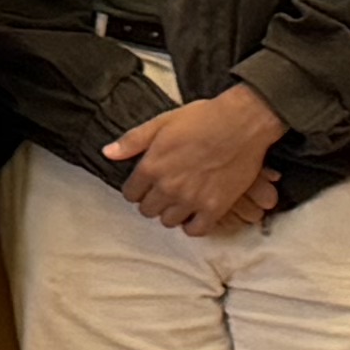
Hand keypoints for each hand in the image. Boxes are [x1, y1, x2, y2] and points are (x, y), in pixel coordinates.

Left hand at [102, 81, 286, 235]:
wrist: (242, 123)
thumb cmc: (202, 118)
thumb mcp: (161, 122)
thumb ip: (132, 141)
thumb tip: (107, 153)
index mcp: (152, 166)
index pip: (130, 194)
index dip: (136, 189)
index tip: (144, 185)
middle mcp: (168, 187)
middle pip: (148, 210)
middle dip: (152, 201)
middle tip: (163, 191)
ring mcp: (192, 200)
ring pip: (169, 221)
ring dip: (171, 212)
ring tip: (179, 200)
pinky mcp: (215, 208)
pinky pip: (196, 230)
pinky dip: (193, 225)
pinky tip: (195, 213)